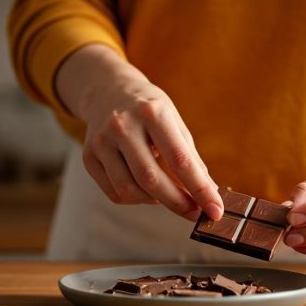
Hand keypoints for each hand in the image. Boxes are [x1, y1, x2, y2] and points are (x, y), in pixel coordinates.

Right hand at [56, 44, 222, 220]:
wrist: (108, 92)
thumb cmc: (150, 111)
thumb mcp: (175, 123)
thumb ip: (191, 159)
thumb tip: (211, 194)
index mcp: (152, 113)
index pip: (180, 159)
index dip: (200, 189)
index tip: (216, 210)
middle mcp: (123, 125)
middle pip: (151, 179)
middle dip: (177, 203)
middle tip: (195, 214)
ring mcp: (102, 142)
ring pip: (130, 190)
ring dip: (155, 201)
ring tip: (167, 194)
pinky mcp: (89, 157)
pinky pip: (115, 193)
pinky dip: (135, 199)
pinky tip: (144, 188)